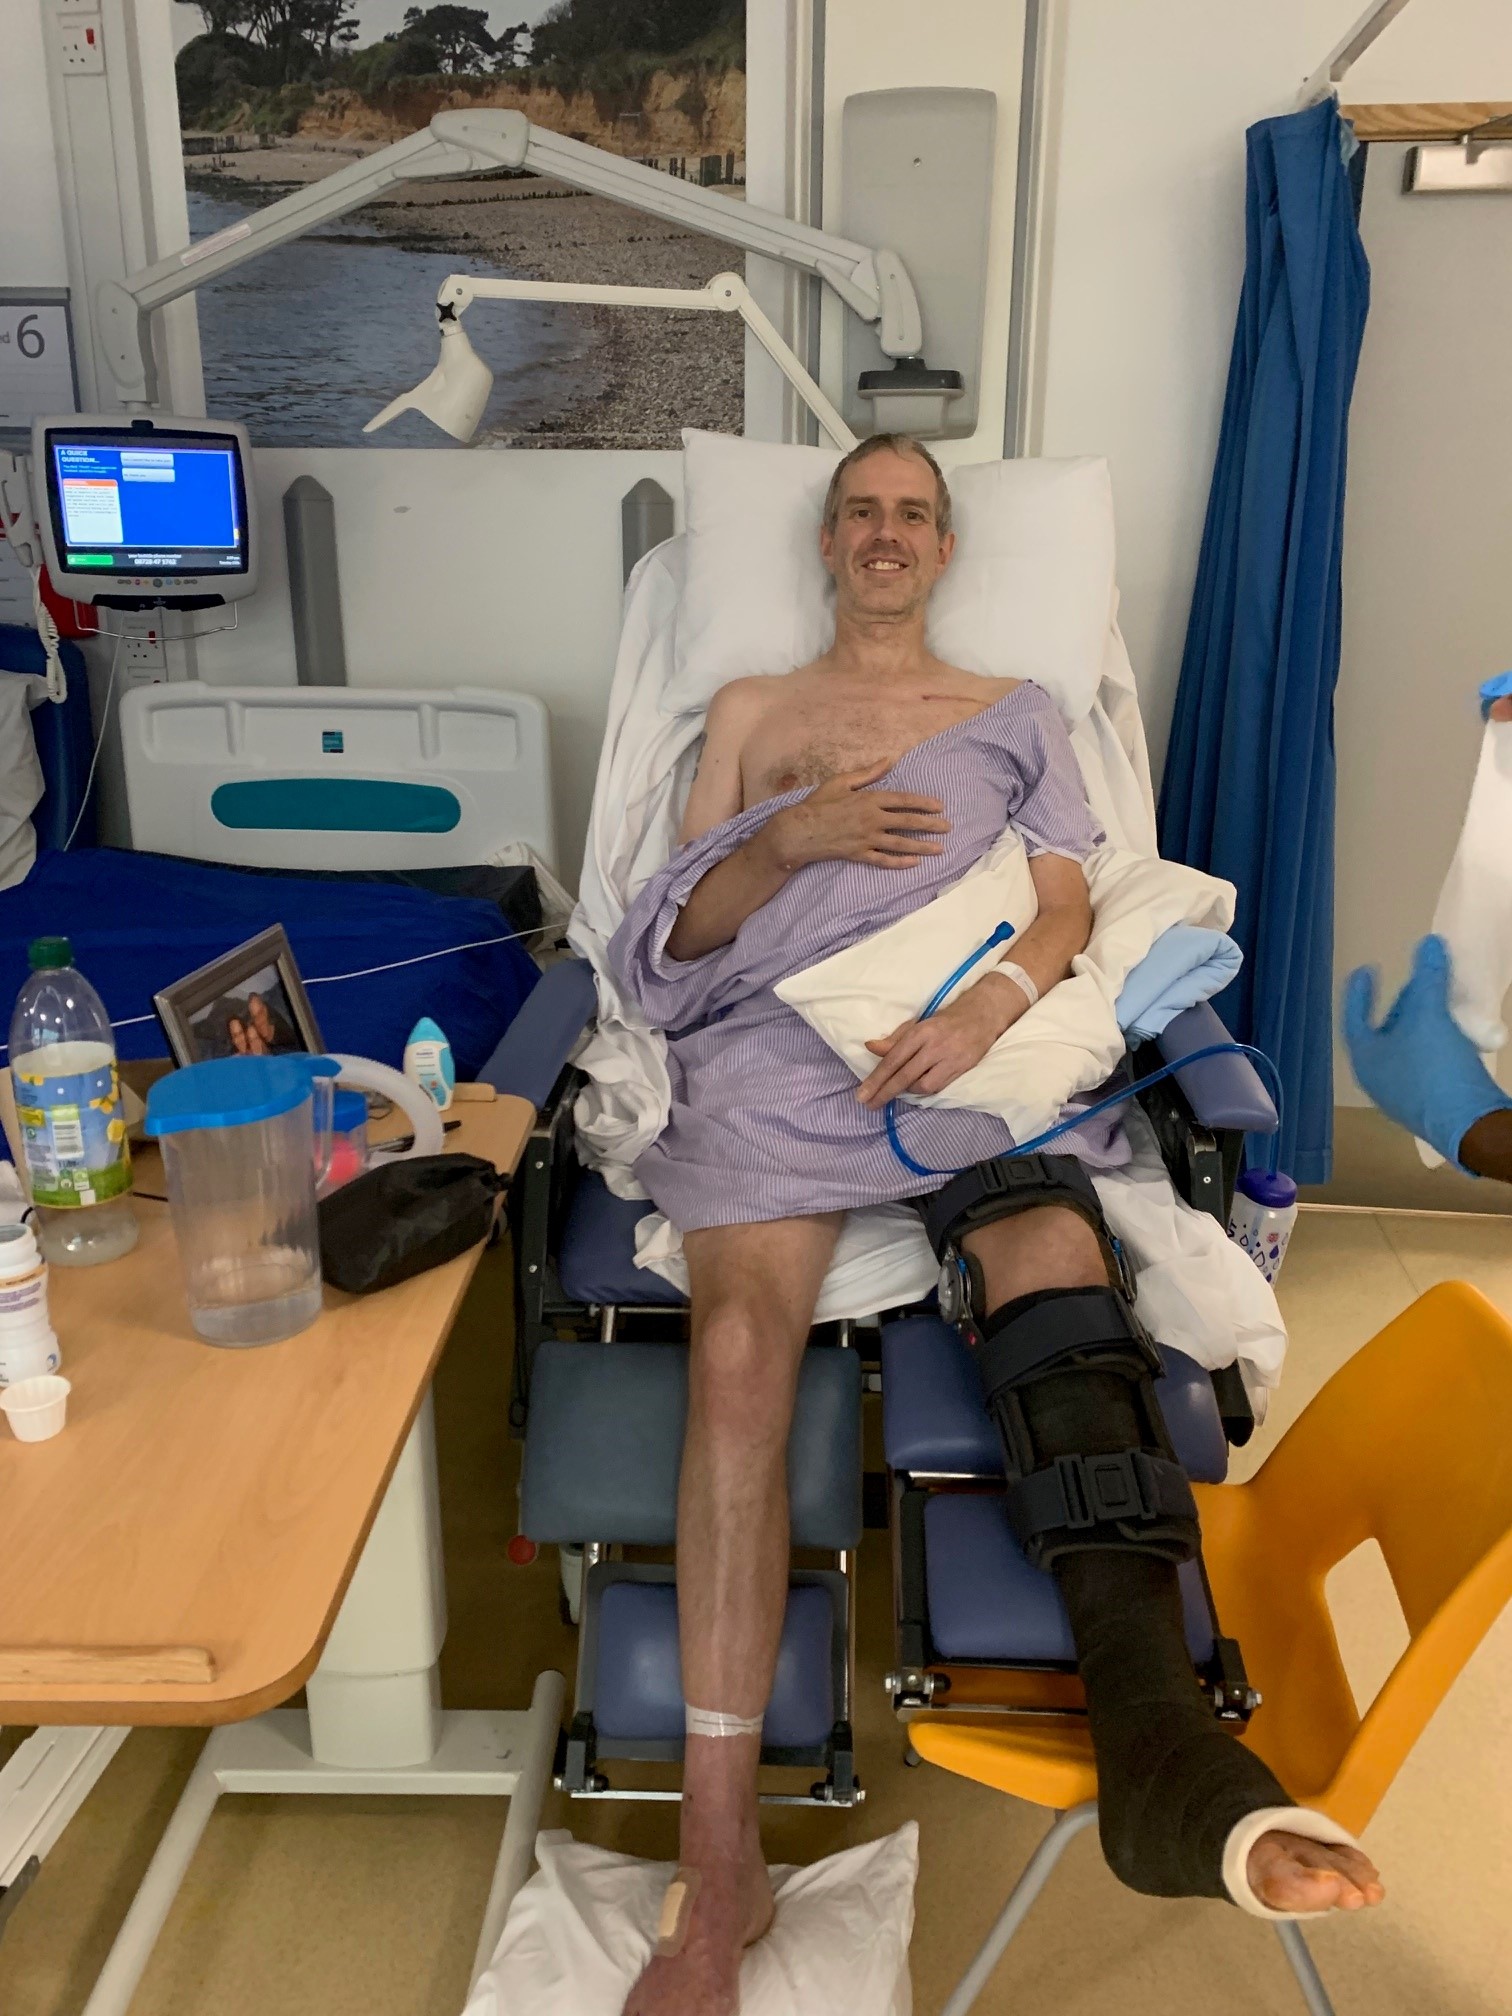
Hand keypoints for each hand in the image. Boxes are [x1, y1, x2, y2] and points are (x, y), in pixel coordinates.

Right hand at [766, 760, 949, 871]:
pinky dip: (900, 863)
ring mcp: (867, 839)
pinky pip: (883, 860)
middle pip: (907, 822)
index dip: (923, 803)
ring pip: (900, 843)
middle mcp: (872, 819)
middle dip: (930, 825)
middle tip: (948, 828)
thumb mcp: (841, 782)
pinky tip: (914, 863)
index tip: (939, 806)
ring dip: (922, 846)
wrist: (800, 830)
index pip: (903, 800)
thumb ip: (867, 773)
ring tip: (939, 849)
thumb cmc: (818, 804)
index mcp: (869, 799)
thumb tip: (888, 760)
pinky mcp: (859, 855)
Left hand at [856, 977, 1016, 1107]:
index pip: (893, 1059)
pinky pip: (938, 1086)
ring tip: (898, 1090)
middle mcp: (934, 1046)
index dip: (876, 1079)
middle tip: (869, 1104)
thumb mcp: (917, 1024)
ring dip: (908, 1090)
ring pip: (923, 1085)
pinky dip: (924, 1090)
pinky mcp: (962, 1068)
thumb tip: (870, 1047)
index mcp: (920, 1032)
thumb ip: (894, 1039)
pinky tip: (917, 1088)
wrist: (981, 1016)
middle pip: (905, 1075)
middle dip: (885, 1092)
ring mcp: (950, 1058)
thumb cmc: (944, 1020)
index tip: (862, 1094)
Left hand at [1342, 934, 1511, 1167]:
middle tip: (1417, 983)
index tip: (1367, 968)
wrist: (1470, 1124)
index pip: (1354, 1018)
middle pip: (1383, 1034)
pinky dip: (1434, 1044)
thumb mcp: (1429, 1015)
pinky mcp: (1429, 1104)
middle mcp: (1377, 1080)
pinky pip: (1425, 1066)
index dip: (1360, 991)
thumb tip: (1429, 943)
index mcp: (1365, 1059)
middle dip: (1401, 1005)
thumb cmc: (1435, 1067)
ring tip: (1437, 1002)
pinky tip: (1454, 1033)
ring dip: (1420, 1024)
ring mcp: (1402, 1096)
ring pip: (1407, 1050)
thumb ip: (1427, 978)